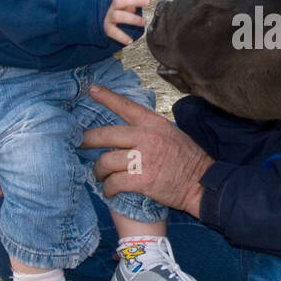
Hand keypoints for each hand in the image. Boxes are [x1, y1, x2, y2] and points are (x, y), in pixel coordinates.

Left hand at [79, 85, 212, 216]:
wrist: (202, 183)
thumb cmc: (188, 160)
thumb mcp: (171, 134)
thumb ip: (148, 131)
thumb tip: (125, 135)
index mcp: (153, 124)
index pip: (125, 106)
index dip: (107, 97)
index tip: (92, 90)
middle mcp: (146, 137)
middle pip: (105, 135)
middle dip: (86, 140)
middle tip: (79, 144)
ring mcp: (143, 158)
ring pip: (106, 162)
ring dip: (99, 171)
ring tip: (100, 176)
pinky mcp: (141, 180)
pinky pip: (113, 182)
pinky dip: (108, 188)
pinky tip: (109, 190)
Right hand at [104, 0, 148, 45]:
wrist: (86, 18)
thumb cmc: (104, 9)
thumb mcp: (112, 2)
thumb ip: (125, 2)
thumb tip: (137, 5)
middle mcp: (106, 5)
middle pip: (120, 0)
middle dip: (136, 0)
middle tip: (147, 2)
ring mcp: (105, 16)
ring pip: (119, 16)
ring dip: (133, 19)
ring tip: (143, 22)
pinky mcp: (103, 27)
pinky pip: (113, 32)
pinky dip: (122, 37)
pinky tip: (130, 40)